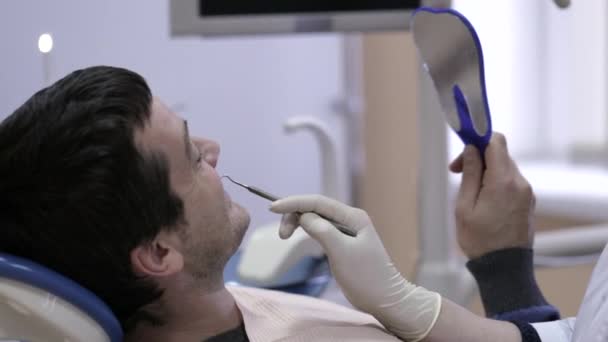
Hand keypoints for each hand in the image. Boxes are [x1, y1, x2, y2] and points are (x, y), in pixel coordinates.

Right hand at [270, 195, 440, 340]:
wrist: (385, 299)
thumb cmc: (366, 277)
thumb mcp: (341, 252)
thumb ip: (322, 230)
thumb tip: (303, 216)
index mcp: (353, 217)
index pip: (318, 202)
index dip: (294, 203)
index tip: (272, 208)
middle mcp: (350, 219)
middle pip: (315, 208)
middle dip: (294, 215)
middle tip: (281, 236)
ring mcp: (346, 231)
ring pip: (316, 218)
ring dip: (298, 222)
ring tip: (285, 237)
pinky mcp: (342, 243)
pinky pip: (320, 229)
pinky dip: (305, 230)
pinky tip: (297, 235)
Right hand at [450, 133, 534, 258]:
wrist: (505, 268)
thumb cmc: (480, 240)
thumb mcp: (464, 207)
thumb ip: (470, 175)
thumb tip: (472, 151)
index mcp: (503, 182)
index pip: (496, 142)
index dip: (478, 140)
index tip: (463, 150)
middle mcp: (520, 183)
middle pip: (500, 154)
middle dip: (478, 157)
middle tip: (458, 172)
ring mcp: (527, 193)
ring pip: (505, 167)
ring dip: (486, 171)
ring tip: (469, 190)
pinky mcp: (528, 202)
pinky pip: (511, 182)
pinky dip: (496, 182)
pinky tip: (483, 198)